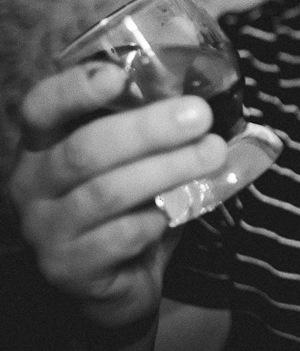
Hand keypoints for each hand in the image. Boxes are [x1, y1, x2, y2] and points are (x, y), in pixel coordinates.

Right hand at [8, 62, 226, 328]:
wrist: (124, 276)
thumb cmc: (132, 199)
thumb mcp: (136, 154)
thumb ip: (153, 122)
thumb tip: (204, 97)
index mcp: (46, 142)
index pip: (42, 107)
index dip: (75, 89)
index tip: (118, 76)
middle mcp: (34, 183)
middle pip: (85, 149)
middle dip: (149, 130)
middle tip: (200, 115)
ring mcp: (46, 229)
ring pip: (108, 192)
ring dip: (168, 169)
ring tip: (212, 154)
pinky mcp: (69, 268)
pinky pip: (120, 236)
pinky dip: (157, 217)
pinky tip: (180, 206)